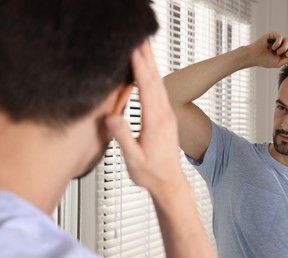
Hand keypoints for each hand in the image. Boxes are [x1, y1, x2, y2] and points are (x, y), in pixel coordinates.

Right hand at [106, 40, 183, 194]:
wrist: (169, 181)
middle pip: (156, 81)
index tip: (135, 51)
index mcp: (155, 122)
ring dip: (152, 65)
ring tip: (145, 50)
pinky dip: (154, 78)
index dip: (141, 68)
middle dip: (148, 59)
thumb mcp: (133, 159)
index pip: (147, 89)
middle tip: (141, 40)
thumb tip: (113, 118)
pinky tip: (150, 74)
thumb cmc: (151, 173)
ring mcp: (168, 116)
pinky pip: (161, 92)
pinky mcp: (167, 118)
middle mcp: (164, 115)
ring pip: (160, 84)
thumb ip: (124, 138)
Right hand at [246, 32, 287, 67]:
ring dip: (285, 47)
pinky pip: (280, 37)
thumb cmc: (264, 61)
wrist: (254, 57)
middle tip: (286, 55)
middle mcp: (281, 45)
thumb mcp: (278, 63)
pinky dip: (278, 43)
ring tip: (278, 52)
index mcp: (283, 52)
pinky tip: (273, 48)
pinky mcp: (272, 35)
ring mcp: (277, 40)